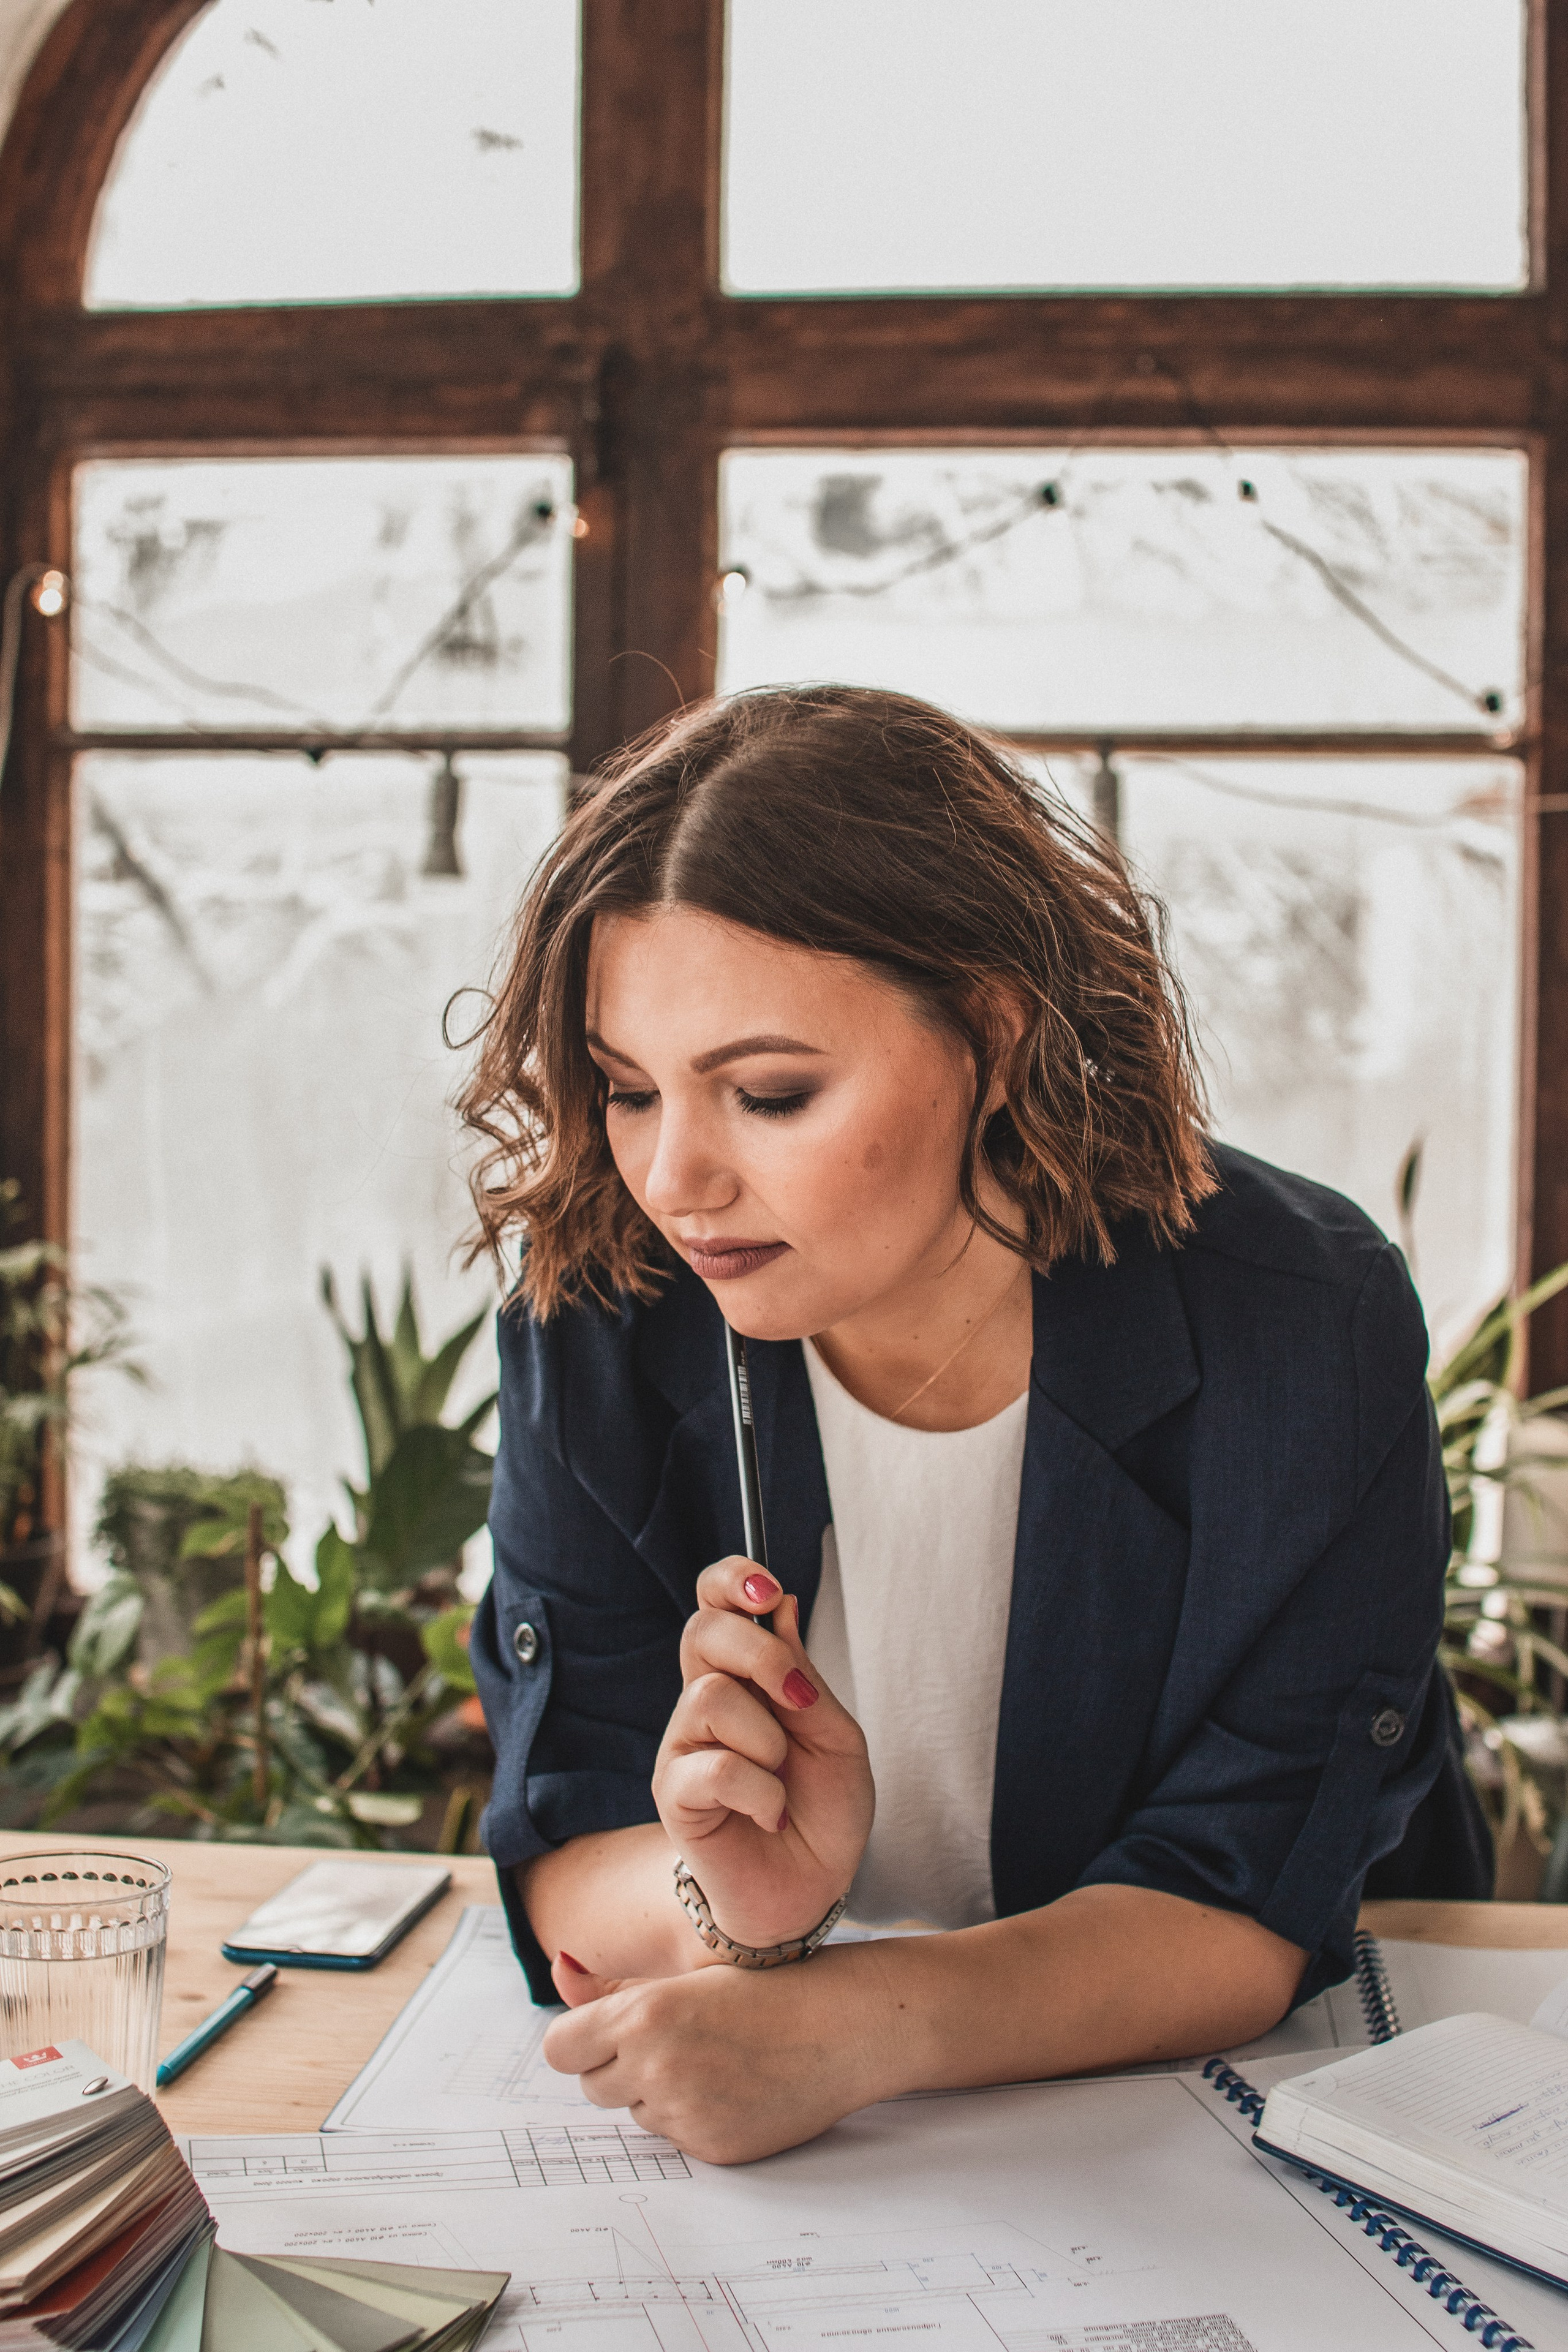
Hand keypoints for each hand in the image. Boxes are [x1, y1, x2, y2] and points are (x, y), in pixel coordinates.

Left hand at [543, 1948, 890, 2163]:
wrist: (842, 2027)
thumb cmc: (766, 1987)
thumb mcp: (686, 1976)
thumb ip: (611, 1985)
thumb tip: (558, 1965)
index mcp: (643, 2015)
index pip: (559, 2050)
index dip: (579, 2041)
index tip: (607, 2032)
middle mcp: (656, 2068)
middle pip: (592, 2086)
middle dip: (619, 2067)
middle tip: (675, 2040)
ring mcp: (684, 2115)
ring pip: (635, 2112)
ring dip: (657, 2092)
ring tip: (713, 2059)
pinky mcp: (711, 2149)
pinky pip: (676, 2137)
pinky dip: (694, 2116)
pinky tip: (734, 2087)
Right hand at [653, 1558, 872, 1950]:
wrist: (811, 1889)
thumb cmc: (823, 1811)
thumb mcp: (835, 1736)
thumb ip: (805, 1675)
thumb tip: (780, 1604)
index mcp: (742, 1676)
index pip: (713, 1603)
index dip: (731, 1581)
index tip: (769, 1588)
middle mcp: (703, 1702)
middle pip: (700, 1632)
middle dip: (760, 1655)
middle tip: (798, 1699)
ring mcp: (683, 1746)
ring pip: (709, 1697)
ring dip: (768, 1739)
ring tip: (783, 1778)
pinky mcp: (674, 1794)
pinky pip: (710, 1766)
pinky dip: (759, 1790)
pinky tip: (771, 1814)